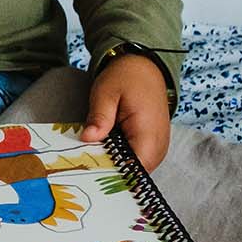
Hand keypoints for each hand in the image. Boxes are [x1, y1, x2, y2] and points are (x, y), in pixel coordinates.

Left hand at [83, 55, 170, 170]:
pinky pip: (136, 161)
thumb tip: (88, 139)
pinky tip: (103, 152)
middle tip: (83, 166)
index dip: (111, 174)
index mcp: (148, 135)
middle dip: (109, 172)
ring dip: (114, 166)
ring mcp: (158, 148)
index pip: (133, 170)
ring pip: (134, 170)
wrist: (144, 67)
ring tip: (92, 158)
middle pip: (133, 175)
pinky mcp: (152, 146)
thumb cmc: (125, 78)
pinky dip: (120, 159)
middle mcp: (158, 147)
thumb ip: (99, 117)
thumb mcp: (106, 93)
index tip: (88, 172)